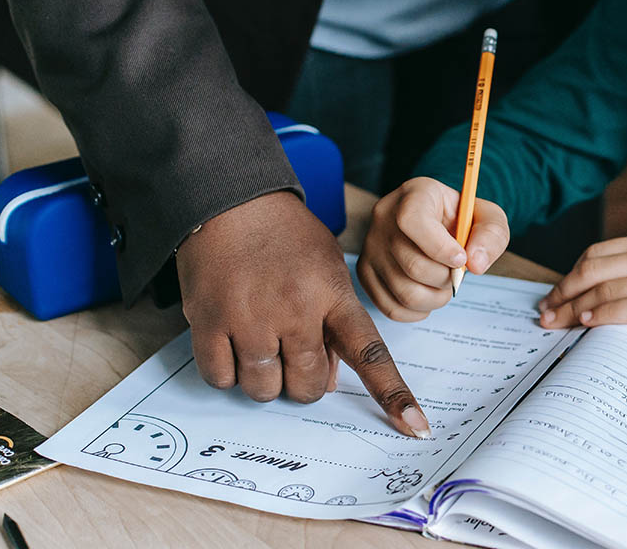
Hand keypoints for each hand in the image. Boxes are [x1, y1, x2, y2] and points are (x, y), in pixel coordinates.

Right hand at [176, 191, 429, 437]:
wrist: (230, 199)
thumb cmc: (286, 236)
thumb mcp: (326, 269)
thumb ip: (333, 323)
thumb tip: (327, 382)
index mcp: (334, 296)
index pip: (370, 354)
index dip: (393, 394)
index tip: (417, 427)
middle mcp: (296, 310)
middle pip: (307, 386)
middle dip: (302, 384)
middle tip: (292, 356)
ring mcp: (251, 317)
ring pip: (263, 389)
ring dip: (264, 381)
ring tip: (260, 345)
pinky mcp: (209, 321)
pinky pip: (221, 378)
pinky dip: (228, 372)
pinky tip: (233, 344)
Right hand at [357, 177, 510, 320]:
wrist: (438, 223)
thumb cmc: (461, 218)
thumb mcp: (487, 217)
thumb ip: (491, 235)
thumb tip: (475, 264)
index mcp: (414, 194)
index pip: (412, 221)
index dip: (440, 247)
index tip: (461, 259)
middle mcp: (384, 217)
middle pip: (412, 264)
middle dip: (446, 278)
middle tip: (457, 274)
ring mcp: (371, 246)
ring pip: (403, 290)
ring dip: (435, 298)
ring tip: (445, 285)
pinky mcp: (365, 271)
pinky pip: (390, 306)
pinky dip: (417, 311)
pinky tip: (429, 295)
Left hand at [537, 232, 626, 340]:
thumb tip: (591, 294)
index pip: (596, 254)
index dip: (569, 275)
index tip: (552, 296)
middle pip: (593, 270)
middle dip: (563, 292)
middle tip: (545, 313)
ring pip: (606, 290)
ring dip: (575, 308)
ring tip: (558, 323)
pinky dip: (603, 316)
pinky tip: (587, 324)